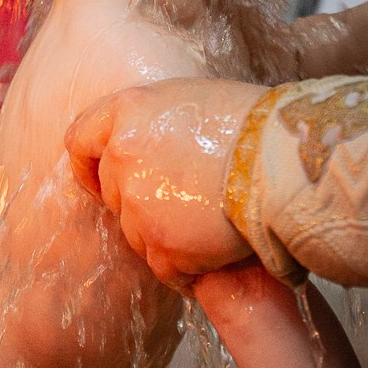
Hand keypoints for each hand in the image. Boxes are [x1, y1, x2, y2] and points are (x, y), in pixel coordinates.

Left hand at [65, 77, 257, 287]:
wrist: (286, 163)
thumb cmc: (253, 124)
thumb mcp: (191, 100)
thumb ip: (153, 122)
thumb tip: (148, 142)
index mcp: (128, 111)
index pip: (80, 140)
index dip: (88, 165)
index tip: (100, 180)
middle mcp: (122, 156)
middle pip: (114, 192)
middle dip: (141, 202)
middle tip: (185, 201)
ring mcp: (138, 205)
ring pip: (137, 233)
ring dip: (166, 234)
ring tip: (210, 221)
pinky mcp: (161, 247)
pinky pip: (165, 266)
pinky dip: (187, 265)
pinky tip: (216, 249)